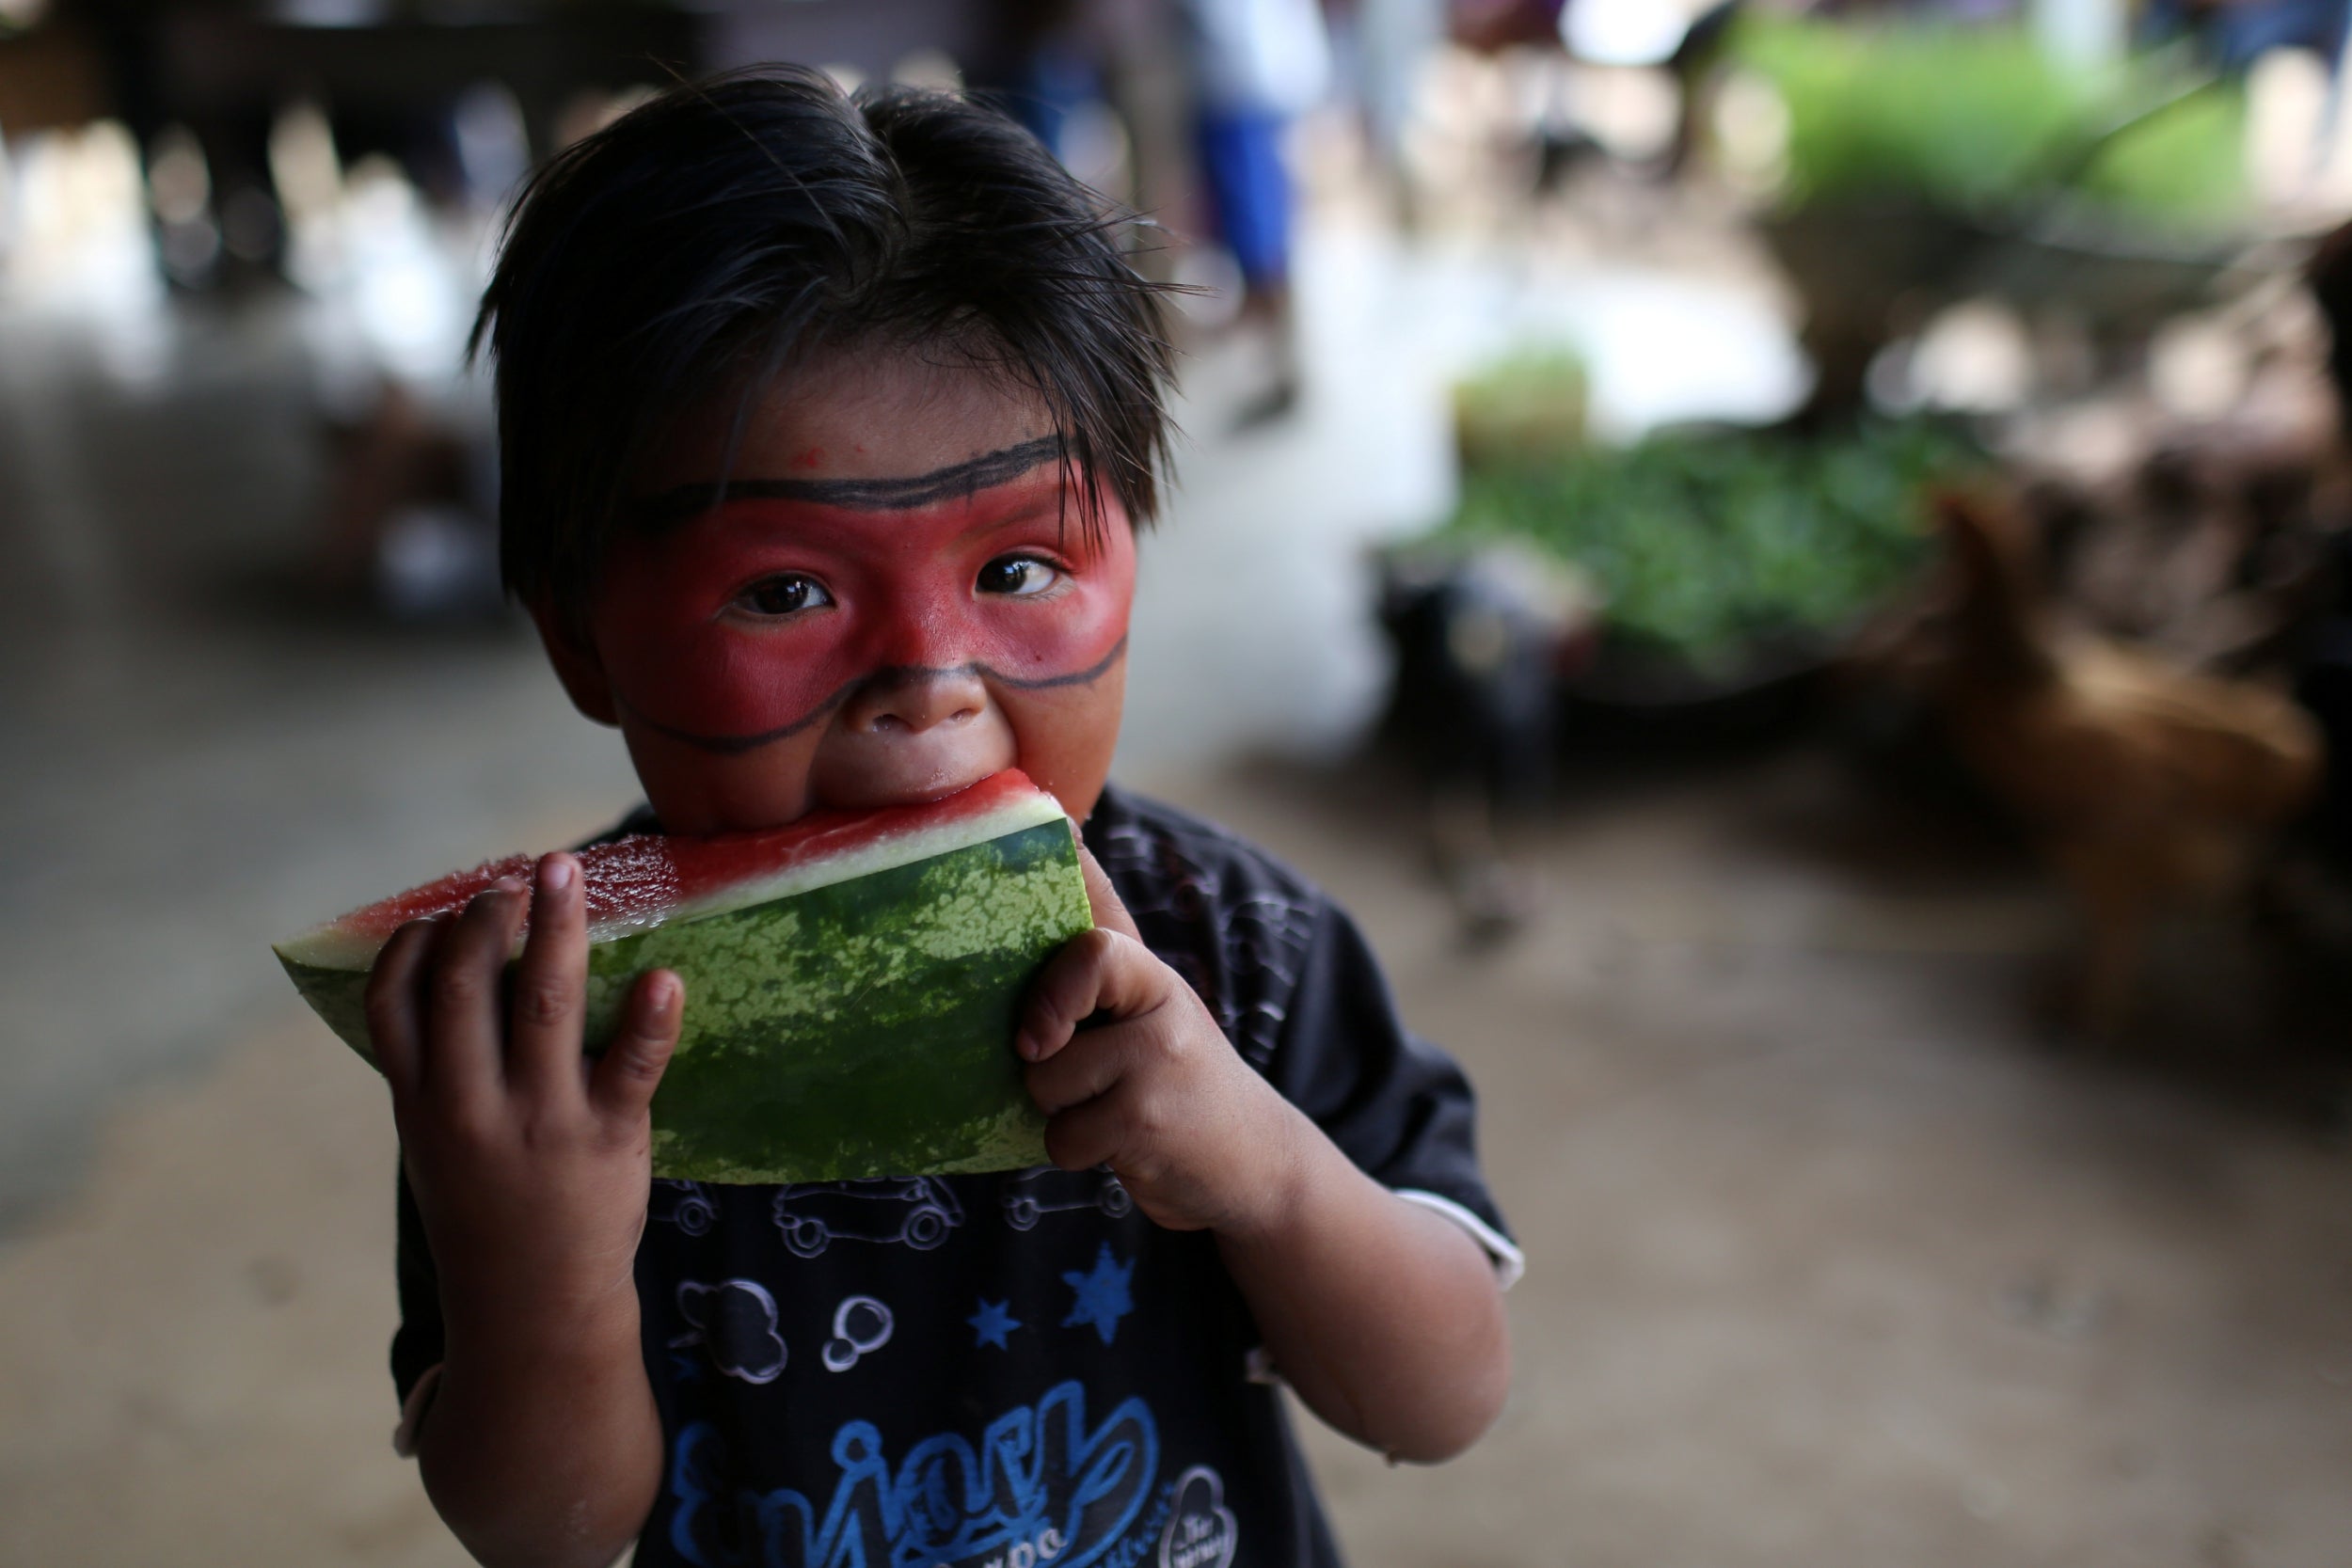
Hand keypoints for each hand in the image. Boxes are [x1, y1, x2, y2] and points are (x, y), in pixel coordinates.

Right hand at [365, 853, 682, 1332]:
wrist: (532, 1309)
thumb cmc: (487, 1206)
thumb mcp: (433, 1143)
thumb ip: (435, 1069)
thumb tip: (451, 971)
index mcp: (420, 1102)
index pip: (393, 1001)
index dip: (415, 941)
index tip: (445, 907)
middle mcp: (471, 1105)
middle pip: (467, 985)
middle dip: (487, 916)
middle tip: (517, 876)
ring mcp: (541, 1120)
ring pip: (544, 1001)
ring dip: (556, 927)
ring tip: (564, 874)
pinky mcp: (608, 1138)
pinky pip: (633, 1065)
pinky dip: (650, 1017)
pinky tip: (664, 976)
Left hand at [1017, 845, 1305, 1235]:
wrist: (1255, 1161)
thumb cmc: (1176, 1076)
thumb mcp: (1148, 1001)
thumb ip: (1103, 937)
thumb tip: (1065, 829)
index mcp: (1151, 974)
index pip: (1093, 947)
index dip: (1051, 987)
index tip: (1035, 1031)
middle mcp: (1161, 1008)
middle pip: (1046, 1028)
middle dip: (1044, 1064)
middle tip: (1087, 1075)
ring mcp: (1158, 1065)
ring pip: (1047, 1085)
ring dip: (1062, 1114)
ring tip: (1112, 1111)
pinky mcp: (1148, 1123)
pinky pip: (1063, 1138)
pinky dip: (1077, 1152)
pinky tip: (1122, 1145)